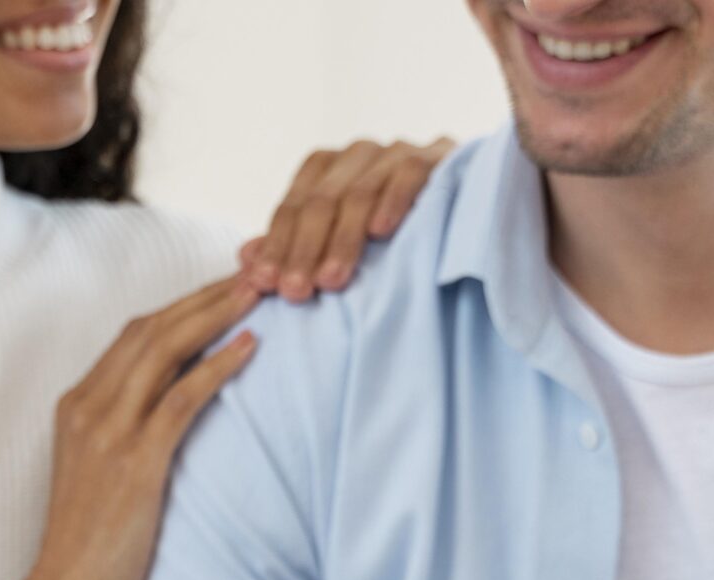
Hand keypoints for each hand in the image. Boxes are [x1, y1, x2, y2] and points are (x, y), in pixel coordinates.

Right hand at [22, 278, 261, 579]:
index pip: (133, 335)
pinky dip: (217, 367)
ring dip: (216, 314)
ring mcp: (107, 433)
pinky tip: (250, 347)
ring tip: (260, 291)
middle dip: (205, 294)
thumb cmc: (90, 545)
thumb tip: (176, 406)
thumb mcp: (100, 473)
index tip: (225, 286)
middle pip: (151, 329)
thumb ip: (125, 431)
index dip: (183, 304)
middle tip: (254, 269)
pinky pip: (180, 398)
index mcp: (76, 406)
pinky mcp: (134, 462)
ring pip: (164, 351)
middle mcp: (87, 407)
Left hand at [241, 137, 454, 301]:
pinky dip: (393, 200)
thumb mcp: (338, 242)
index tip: (263, 287)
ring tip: (330, 280)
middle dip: (303, 250)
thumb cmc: (392, 235)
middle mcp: (358, 155)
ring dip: (342, 240)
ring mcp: (398, 151)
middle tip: (294, 293)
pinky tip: (381, 232)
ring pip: (359, 192)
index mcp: (328, 169)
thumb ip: (294, 245)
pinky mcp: (438, 154)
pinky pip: (409, 173)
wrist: (468, 207)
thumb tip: (244, 259)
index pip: (292, 206)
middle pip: (321, 201)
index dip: (276, 247)